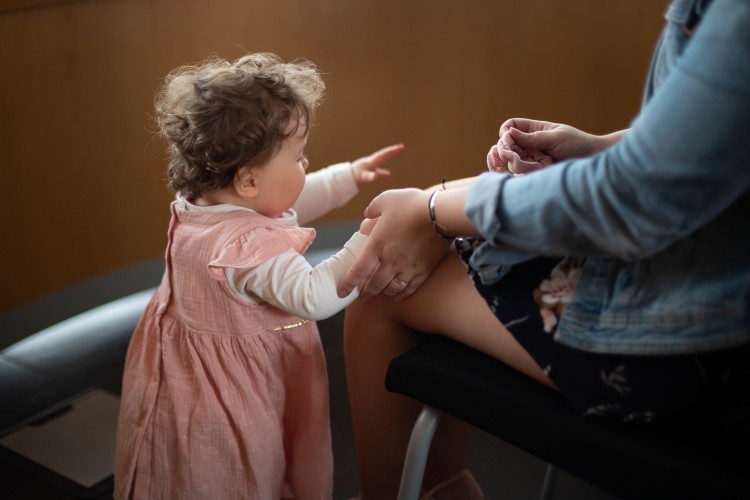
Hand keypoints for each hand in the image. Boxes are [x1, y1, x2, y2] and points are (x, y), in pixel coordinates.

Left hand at [337, 188, 452, 299]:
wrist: (442, 214)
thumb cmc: (412, 204)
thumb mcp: (387, 199)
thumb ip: (373, 208)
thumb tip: (367, 215)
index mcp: (377, 244)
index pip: (358, 271)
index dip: (348, 284)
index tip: (341, 292)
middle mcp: (390, 261)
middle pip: (373, 285)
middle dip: (364, 293)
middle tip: (360, 295)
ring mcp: (408, 268)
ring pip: (390, 290)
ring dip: (381, 294)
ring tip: (377, 294)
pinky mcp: (423, 271)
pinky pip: (408, 289)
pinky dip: (400, 294)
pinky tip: (396, 294)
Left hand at [350, 143, 403, 186]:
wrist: (344, 180)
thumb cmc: (355, 178)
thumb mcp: (363, 177)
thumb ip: (369, 176)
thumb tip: (375, 176)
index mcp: (371, 162)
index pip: (384, 154)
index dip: (392, 151)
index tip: (400, 147)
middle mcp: (371, 163)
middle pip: (383, 155)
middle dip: (392, 151)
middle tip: (400, 147)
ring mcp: (369, 168)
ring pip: (381, 161)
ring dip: (388, 157)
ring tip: (395, 153)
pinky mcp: (367, 174)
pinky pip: (378, 171)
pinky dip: (383, 172)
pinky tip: (388, 174)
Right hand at [487, 118, 621, 174]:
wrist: (592, 161)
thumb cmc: (578, 144)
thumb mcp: (556, 137)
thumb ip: (532, 137)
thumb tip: (509, 134)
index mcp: (533, 130)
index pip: (509, 127)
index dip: (505, 133)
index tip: (509, 139)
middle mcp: (528, 145)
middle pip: (503, 146)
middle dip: (505, 152)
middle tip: (513, 157)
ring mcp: (530, 159)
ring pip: (509, 162)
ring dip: (518, 164)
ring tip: (536, 166)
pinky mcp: (533, 173)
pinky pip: (518, 174)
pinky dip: (521, 173)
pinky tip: (530, 173)